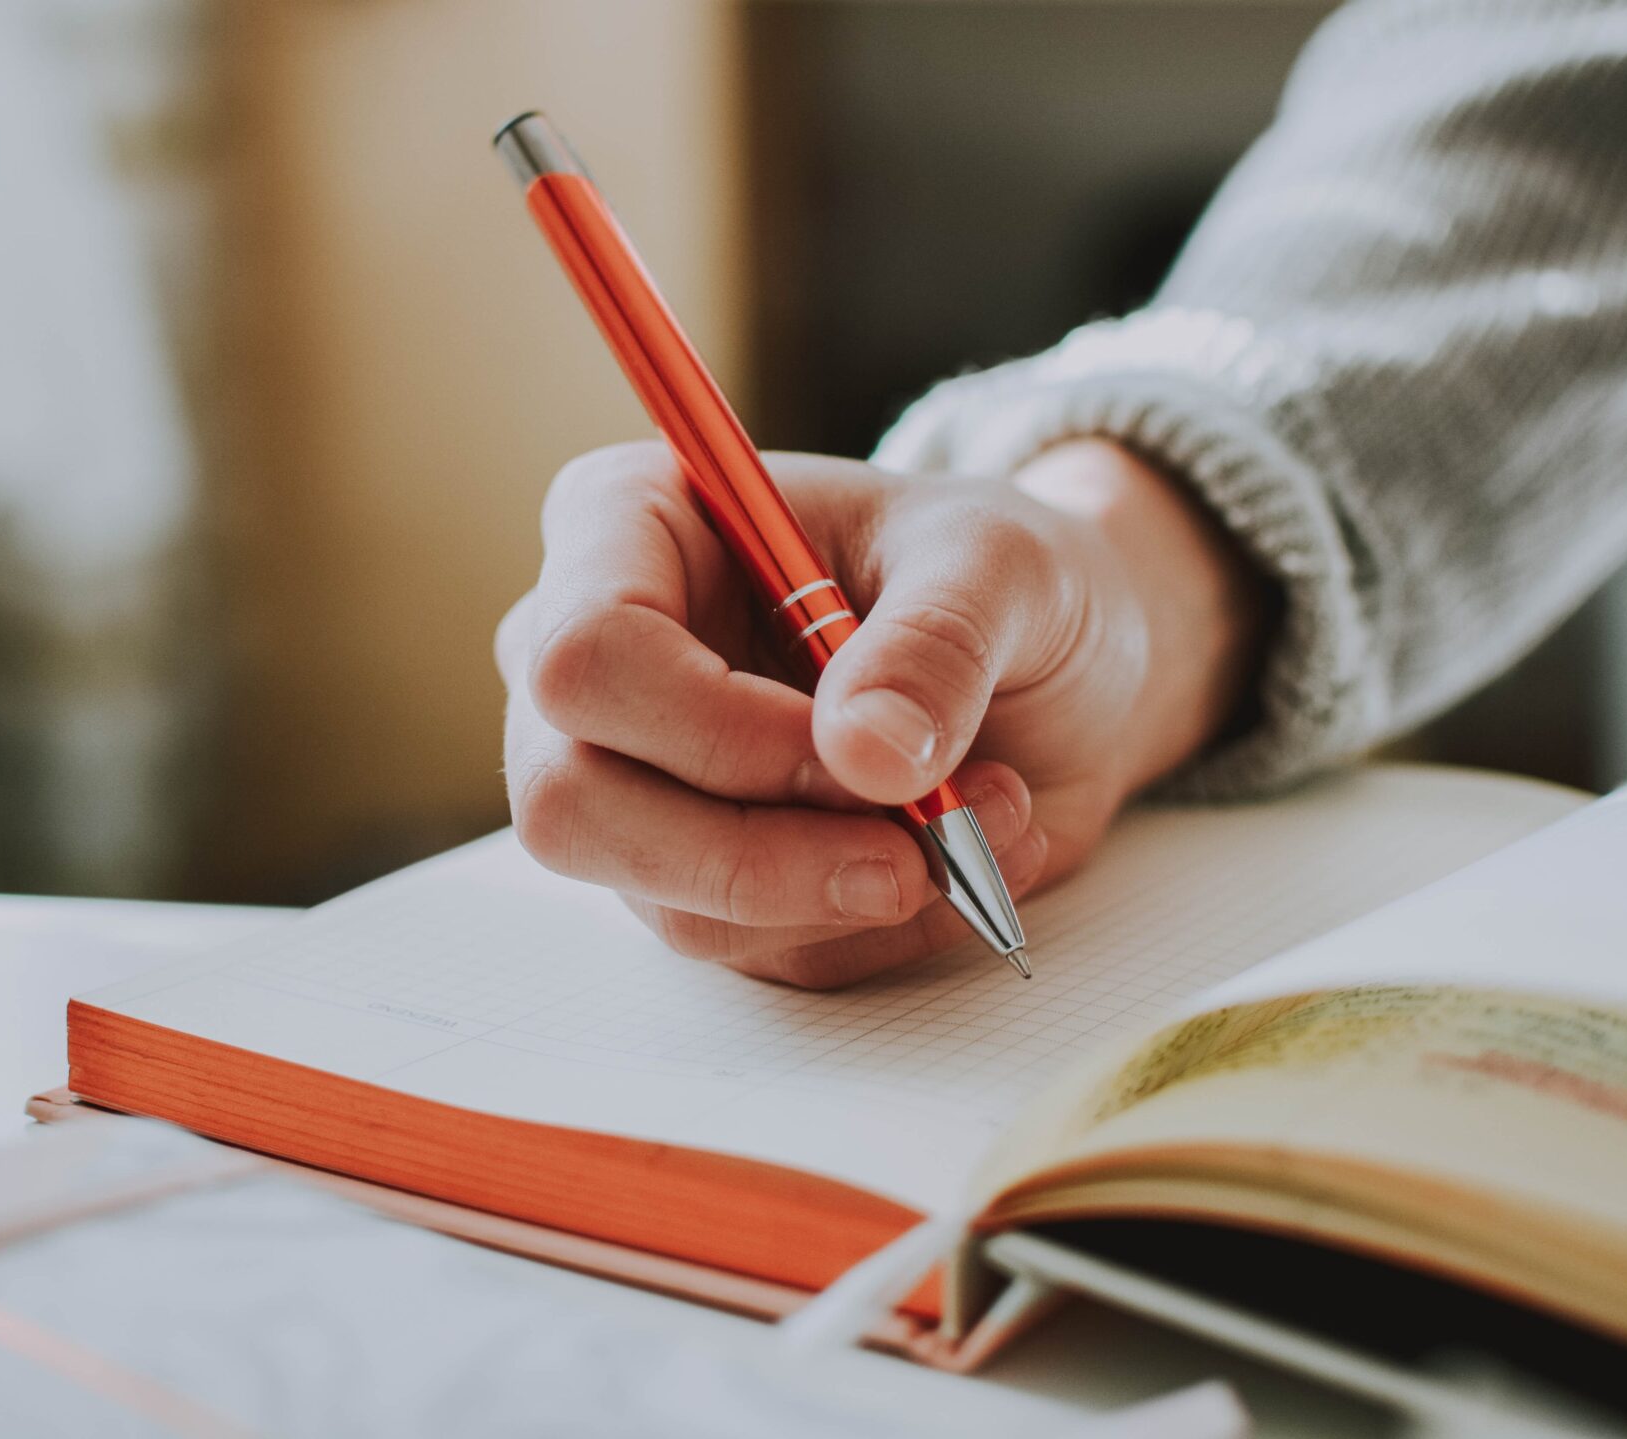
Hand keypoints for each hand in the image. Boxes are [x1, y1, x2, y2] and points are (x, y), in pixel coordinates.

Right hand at [495, 438, 1268, 986]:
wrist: (1052, 664)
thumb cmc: (997, 576)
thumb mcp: (1004, 566)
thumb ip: (937, 643)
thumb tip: (868, 755)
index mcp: (628, 526)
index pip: (585, 655)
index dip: (715, 729)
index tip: (861, 751)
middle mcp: (595, 663)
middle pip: (573, 804)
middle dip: (759, 853)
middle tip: (915, 848)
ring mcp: (628, 783)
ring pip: (668, 901)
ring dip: (846, 889)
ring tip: (985, 815)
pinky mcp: (691, 879)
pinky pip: (752, 950)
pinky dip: (874, 924)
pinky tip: (960, 854)